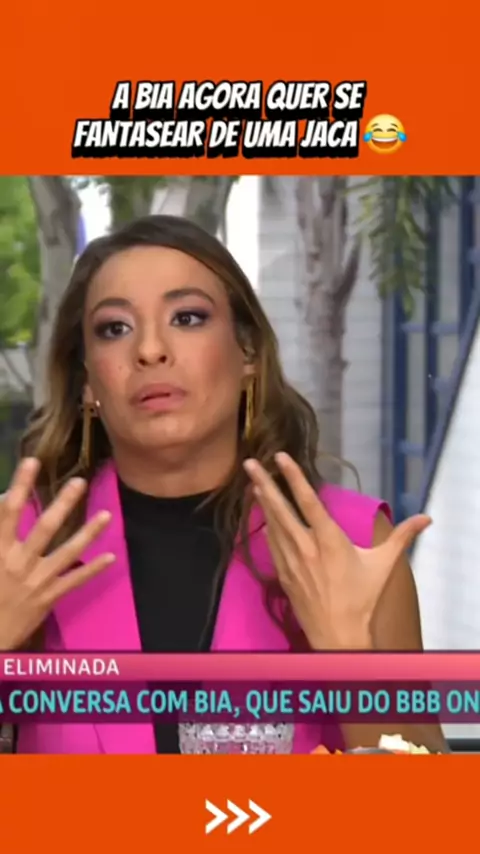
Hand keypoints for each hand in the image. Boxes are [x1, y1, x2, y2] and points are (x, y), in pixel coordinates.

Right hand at [0, 458, 113, 650]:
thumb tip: (2, 499)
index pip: (8, 511)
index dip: (20, 485)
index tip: (32, 461)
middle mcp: (18, 562)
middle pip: (44, 527)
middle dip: (63, 504)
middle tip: (79, 481)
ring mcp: (37, 580)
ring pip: (67, 552)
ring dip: (88, 533)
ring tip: (106, 515)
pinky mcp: (49, 597)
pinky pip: (75, 580)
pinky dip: (93, 569)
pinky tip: (110, 556)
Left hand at [243, 452, 430, 649]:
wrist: (338, 635)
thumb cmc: (362, 599)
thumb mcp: (384, 565)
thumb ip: (402, 537)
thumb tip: (426, 519)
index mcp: (330, 541)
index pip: (309, 502)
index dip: (295, 477)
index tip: (281, 457)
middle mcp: (307, 548)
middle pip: (281, 510)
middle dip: (264, 484)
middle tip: (249, 463)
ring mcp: (292, 561)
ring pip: (272, 525)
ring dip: (262, 501)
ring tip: (252, 480)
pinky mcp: (284, 574)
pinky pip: (271, 544)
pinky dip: (264, 526)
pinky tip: (260, 514)